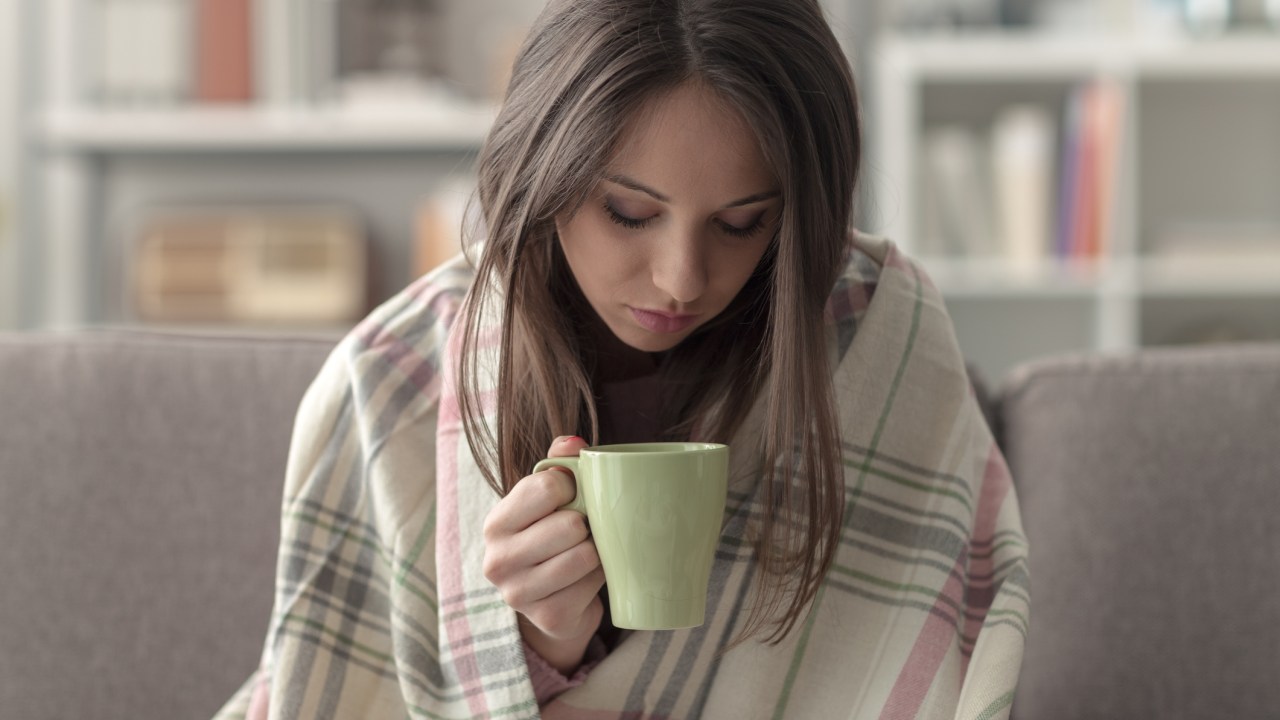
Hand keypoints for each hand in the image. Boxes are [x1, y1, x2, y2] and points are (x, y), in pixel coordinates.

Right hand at [482, 435, 604, 672]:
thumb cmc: (549, 539)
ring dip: (596, 552)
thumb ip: (558, 464)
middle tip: (581, 531)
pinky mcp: (549, 617)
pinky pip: (593, 584)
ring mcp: (520, 594)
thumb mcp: (547, 501)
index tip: (571, 497)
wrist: (552, 604)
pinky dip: (599, 578)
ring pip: (584, 555)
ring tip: (586, 552)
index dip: (572, 487)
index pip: (546, 487)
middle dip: (586, 525)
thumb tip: (573, 443)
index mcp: (495, 524)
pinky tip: (587, 578)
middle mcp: (498, 561)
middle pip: (570, 524)